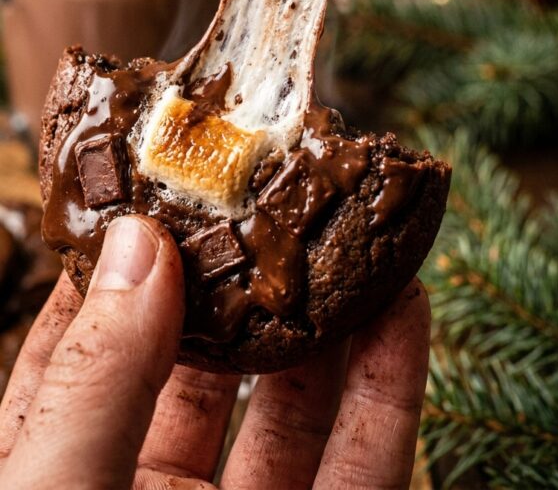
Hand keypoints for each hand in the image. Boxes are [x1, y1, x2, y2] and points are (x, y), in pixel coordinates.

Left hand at [0, 215, 429, 489]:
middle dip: (248, 277)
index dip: (128, 265)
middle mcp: (146, 488)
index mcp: (63, 467)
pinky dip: (391, 386)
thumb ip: (96, 380)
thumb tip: (140, 243)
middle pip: (209, 364)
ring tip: (357, 230)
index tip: (166, 187)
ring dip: (334, 318)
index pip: (91, 344)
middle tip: (281, 192)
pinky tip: (406, 310)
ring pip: (295, 406)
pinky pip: (364, 465)